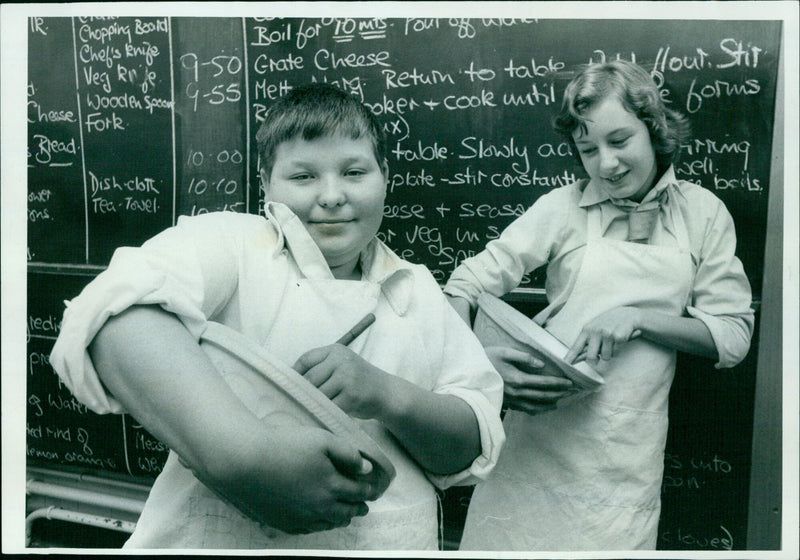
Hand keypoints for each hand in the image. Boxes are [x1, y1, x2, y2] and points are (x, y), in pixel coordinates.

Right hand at [194, 424, 380, 534]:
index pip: (358, 492)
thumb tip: (366, 468)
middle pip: (346, 512)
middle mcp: (319, 507)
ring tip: (344, 515)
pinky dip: (318, 525)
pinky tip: (318, 520)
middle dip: (357, 508)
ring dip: (340, 519)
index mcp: (332, 486)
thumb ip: (347, 454)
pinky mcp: (281, 522)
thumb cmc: (284, 445)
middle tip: (363, 507)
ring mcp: (299, 518)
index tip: (373, 490)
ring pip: (328, 524)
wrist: (244, 462)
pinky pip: (307, 529)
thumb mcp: (322, 440)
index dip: (368, 491)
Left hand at [294, 344, 389, 420]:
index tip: (289, 386)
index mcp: (336, 350)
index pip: (306, 359)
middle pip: (309, 379)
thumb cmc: (359, 381)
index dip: (294, 374)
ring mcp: (347, 378)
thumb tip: (291, 380)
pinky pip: (329, 407)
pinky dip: (325, 413)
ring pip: (318, 394)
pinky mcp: (351, 396)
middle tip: (299, 403)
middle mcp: (341, 361)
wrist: (387, 393)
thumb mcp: (343, 365)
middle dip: (304, 393)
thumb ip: (322, 367)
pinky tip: (325, 415)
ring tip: (313, 409)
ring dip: (314, 404)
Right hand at [486, 346, 573, 415]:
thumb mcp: (505, 351)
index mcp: (518, 379)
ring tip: (560, 402)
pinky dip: (537, 410)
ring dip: (549, 405)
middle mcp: (517, 392)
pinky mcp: (507, 403)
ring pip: (535, 406)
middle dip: (558, 394)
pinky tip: (542, 408)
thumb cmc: (488, 358)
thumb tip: (540, 365)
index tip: (570, 383)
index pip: (543, 383)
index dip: (558, 383)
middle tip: (571, 393)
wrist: (471, 372)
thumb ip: (524, 357)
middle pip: (542, 396)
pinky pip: (525, 410)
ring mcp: (512, 400)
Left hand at [564, 306, 642, 364]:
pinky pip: (616, 352)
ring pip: (605, 357)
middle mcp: (595, 331)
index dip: (570, 357)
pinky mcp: (618, 337)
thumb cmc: (609, 322)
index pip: (576, 346)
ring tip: (612, 343)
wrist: (629, 314)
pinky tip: (619, 339)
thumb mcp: (595, 327)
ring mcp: (607, 334)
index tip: (565, 365)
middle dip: (595, 361)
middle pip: (591, 357)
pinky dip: (618, 349)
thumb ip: (588, 340)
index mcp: (587, 329)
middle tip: (598, 358)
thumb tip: (578, 356)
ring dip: (609, 353)